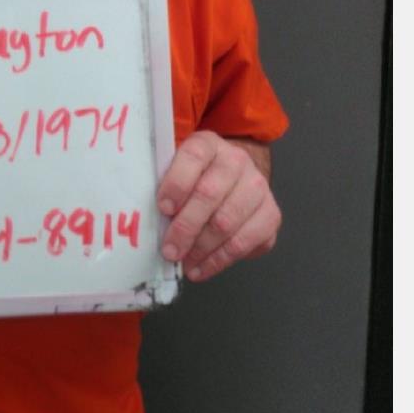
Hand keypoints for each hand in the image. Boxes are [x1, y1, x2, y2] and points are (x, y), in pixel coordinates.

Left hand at [157, 131, 280, 282]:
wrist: (234, 176)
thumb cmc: (194, 177)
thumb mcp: (175, 168)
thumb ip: (162, 183)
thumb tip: (142, 215)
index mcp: (208, 144)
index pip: (193, 157)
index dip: (176, 183)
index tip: (162, 208)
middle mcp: (237, 161)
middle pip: (209, 195)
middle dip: (185, 227)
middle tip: (169, 250)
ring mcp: (258, 187)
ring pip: (227, 222)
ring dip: (201, 249)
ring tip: (183, 263)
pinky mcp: (271, 215)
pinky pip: (246, 243)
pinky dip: (219, 261)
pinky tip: (201, 269)